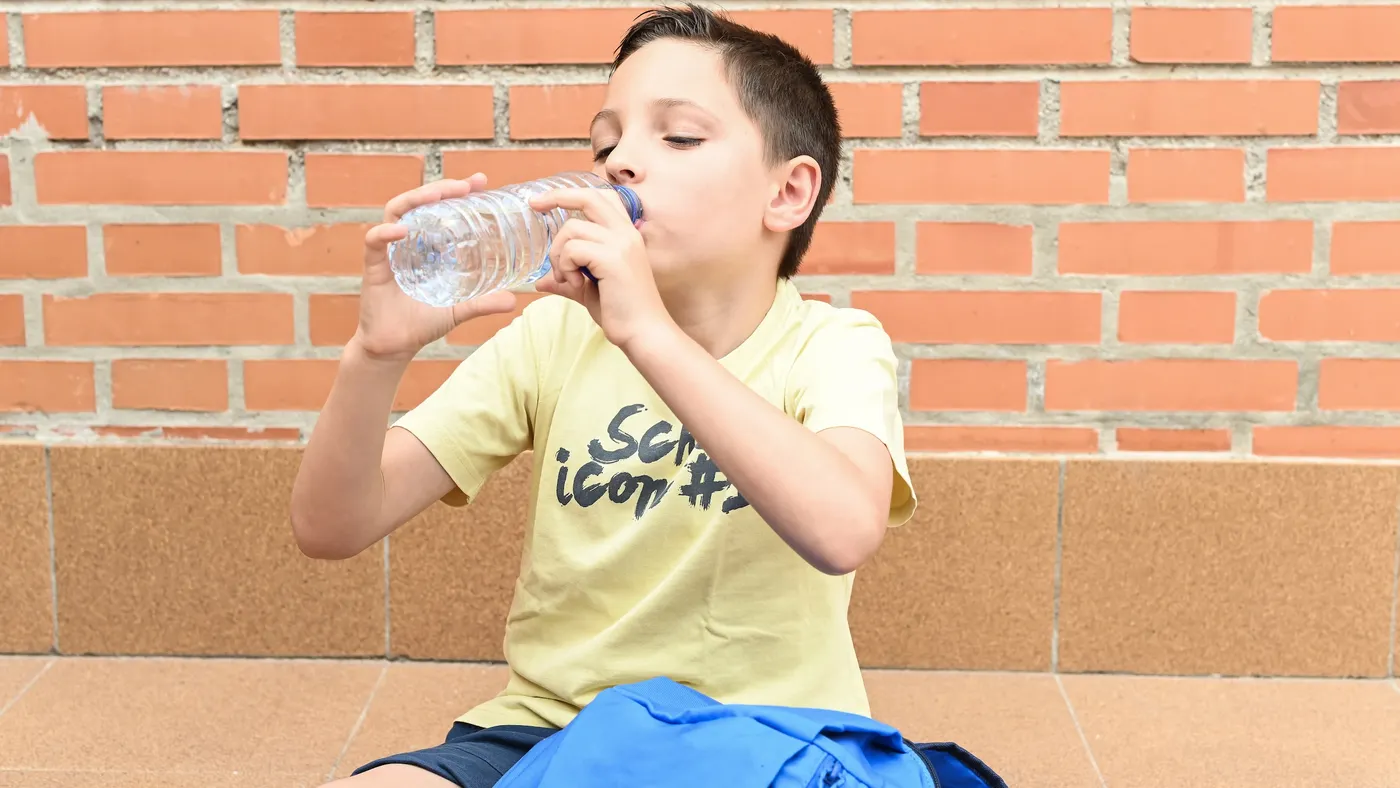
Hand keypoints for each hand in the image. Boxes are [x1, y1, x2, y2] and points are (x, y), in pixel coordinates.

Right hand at [354, 174, 517, 362]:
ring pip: (396, 211)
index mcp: (427, 245)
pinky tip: (402, 230)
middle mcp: (407, 241)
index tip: (481, 182)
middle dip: (441, 188)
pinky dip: (386, 233)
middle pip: (419, 202)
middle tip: (466, 186)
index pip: (440, 208)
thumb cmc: (422, 324)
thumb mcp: (458, 310)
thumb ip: (483, 303)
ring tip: (438, 194)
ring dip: (416, 199)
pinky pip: (374, 241)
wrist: (394, 346)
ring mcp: (389, 250)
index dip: (457, 192)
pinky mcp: (373, 265)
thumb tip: (515, 300)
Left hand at [527, 187, 672, 351]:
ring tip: (568, 278)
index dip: (573, 194)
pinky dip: (566, 266)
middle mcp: (626, 233)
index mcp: (626, 235)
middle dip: (557, 196)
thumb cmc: (622, 313)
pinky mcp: (612, 258)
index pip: (602, 197)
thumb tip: (542, 281)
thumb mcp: (589, 290)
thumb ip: (569, 280)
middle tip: (534, 205)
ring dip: (559, 254)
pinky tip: (576, 284)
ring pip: (572, 229)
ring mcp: (621, 244)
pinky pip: (572, 249)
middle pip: (588, 197)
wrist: (643, 333)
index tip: (545, 200)